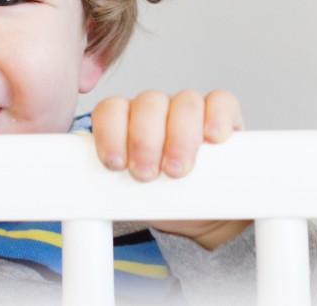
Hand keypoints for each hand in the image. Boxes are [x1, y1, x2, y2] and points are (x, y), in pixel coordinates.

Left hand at [90, 89, 249, 248]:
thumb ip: (115, 184)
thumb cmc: (161, 200)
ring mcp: (189, 109)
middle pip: (147, 104)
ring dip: (179, 137)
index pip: (111, 110)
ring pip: (184, 102)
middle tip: (145, 174)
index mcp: (127, 121)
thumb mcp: (133, 194)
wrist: (200, 214)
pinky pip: (221, 101)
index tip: (115, 164)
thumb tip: (93, 191)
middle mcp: (157, 109)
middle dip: (144, 141)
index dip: (110, 133)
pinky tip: (213, 138)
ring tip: (176, 170)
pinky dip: (217, 117)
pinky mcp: (223, 114)